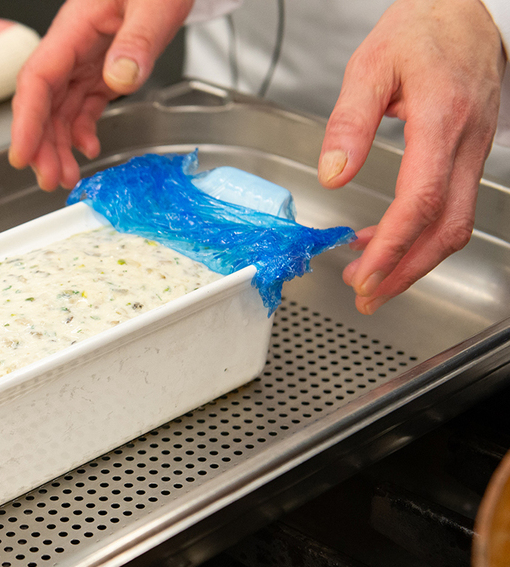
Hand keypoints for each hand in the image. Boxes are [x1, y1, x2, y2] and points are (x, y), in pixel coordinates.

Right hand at [8, 0, 192, 190]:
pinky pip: (82, 106)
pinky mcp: (101, 70)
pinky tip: (89, 149)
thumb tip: (120, 77)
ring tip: (66, 177)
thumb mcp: (154, 3)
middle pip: (44, 102)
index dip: (26, 121)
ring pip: (60, 111)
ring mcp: (85, 61)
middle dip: (41, 144)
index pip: (38, 80)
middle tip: (50, 179)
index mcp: (75, 29)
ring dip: (59, 146)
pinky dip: (82, 131)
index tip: (22, 154)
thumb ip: (137, 39)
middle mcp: (72, 48)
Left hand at [318, 0, 505, 314]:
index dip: (393, 246)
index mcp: (442, 121)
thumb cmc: (419, 30)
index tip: (366, 275)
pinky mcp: (471, 154)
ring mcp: (476, 150)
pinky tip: (385, 239)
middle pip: (447, 227)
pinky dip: (421, 234)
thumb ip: (349, 123)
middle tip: (366, 295)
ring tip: (370, 277)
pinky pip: (452, 205)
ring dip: (413, 259)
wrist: (463, 7)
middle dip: (406, 270)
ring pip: (456, 223)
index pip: (420, 201)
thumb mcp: (369, 67)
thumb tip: (334, 173)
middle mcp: (467, 142)